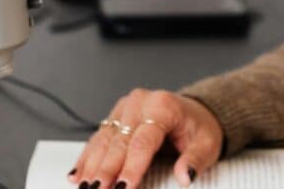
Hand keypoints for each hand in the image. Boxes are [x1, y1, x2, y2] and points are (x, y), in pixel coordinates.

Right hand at [68, 88, 222, 188]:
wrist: (194, 112)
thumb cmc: (198, 127)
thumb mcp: (206, 144)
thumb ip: (194, 160)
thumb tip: (183, 177)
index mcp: (163, 106)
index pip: (143, 142)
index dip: (131, 168)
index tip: (123, 188)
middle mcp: (140, 103)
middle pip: (118, 142)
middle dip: (106, 172)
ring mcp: (125, 108)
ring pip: (103, 140)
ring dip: (92, 167)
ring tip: (85, 187)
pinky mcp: (116, 116)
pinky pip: (98, 137)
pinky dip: (87, 158)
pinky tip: (77, 174)